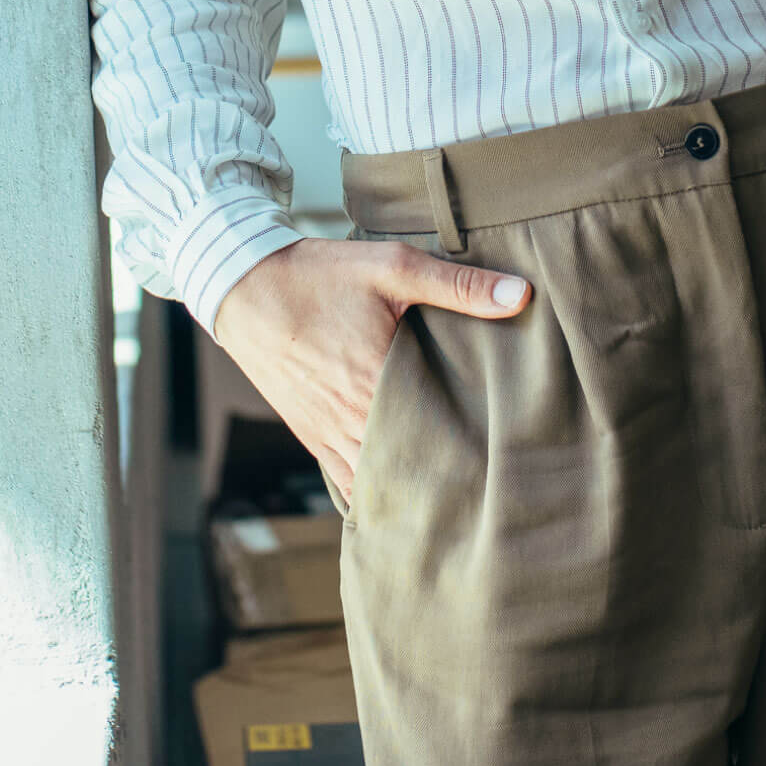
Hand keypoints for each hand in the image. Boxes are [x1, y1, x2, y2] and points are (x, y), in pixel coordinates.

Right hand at [210, 236, 532, 502]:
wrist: (244, 286)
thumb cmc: (320, 274)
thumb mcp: (393, 267)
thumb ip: (458, 285)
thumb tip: (521, 295)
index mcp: (376, 380)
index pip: (437, 433)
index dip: (472, 448)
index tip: (507, 459)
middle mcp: (351, 418)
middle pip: (410, 466)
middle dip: (447, 475)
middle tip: (491, 484)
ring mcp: (326, 433)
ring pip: (377, 482)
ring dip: (411, 487)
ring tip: (454, 497)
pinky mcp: (310, 435)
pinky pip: (346, 480)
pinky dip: (373, 490)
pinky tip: (400, 498)